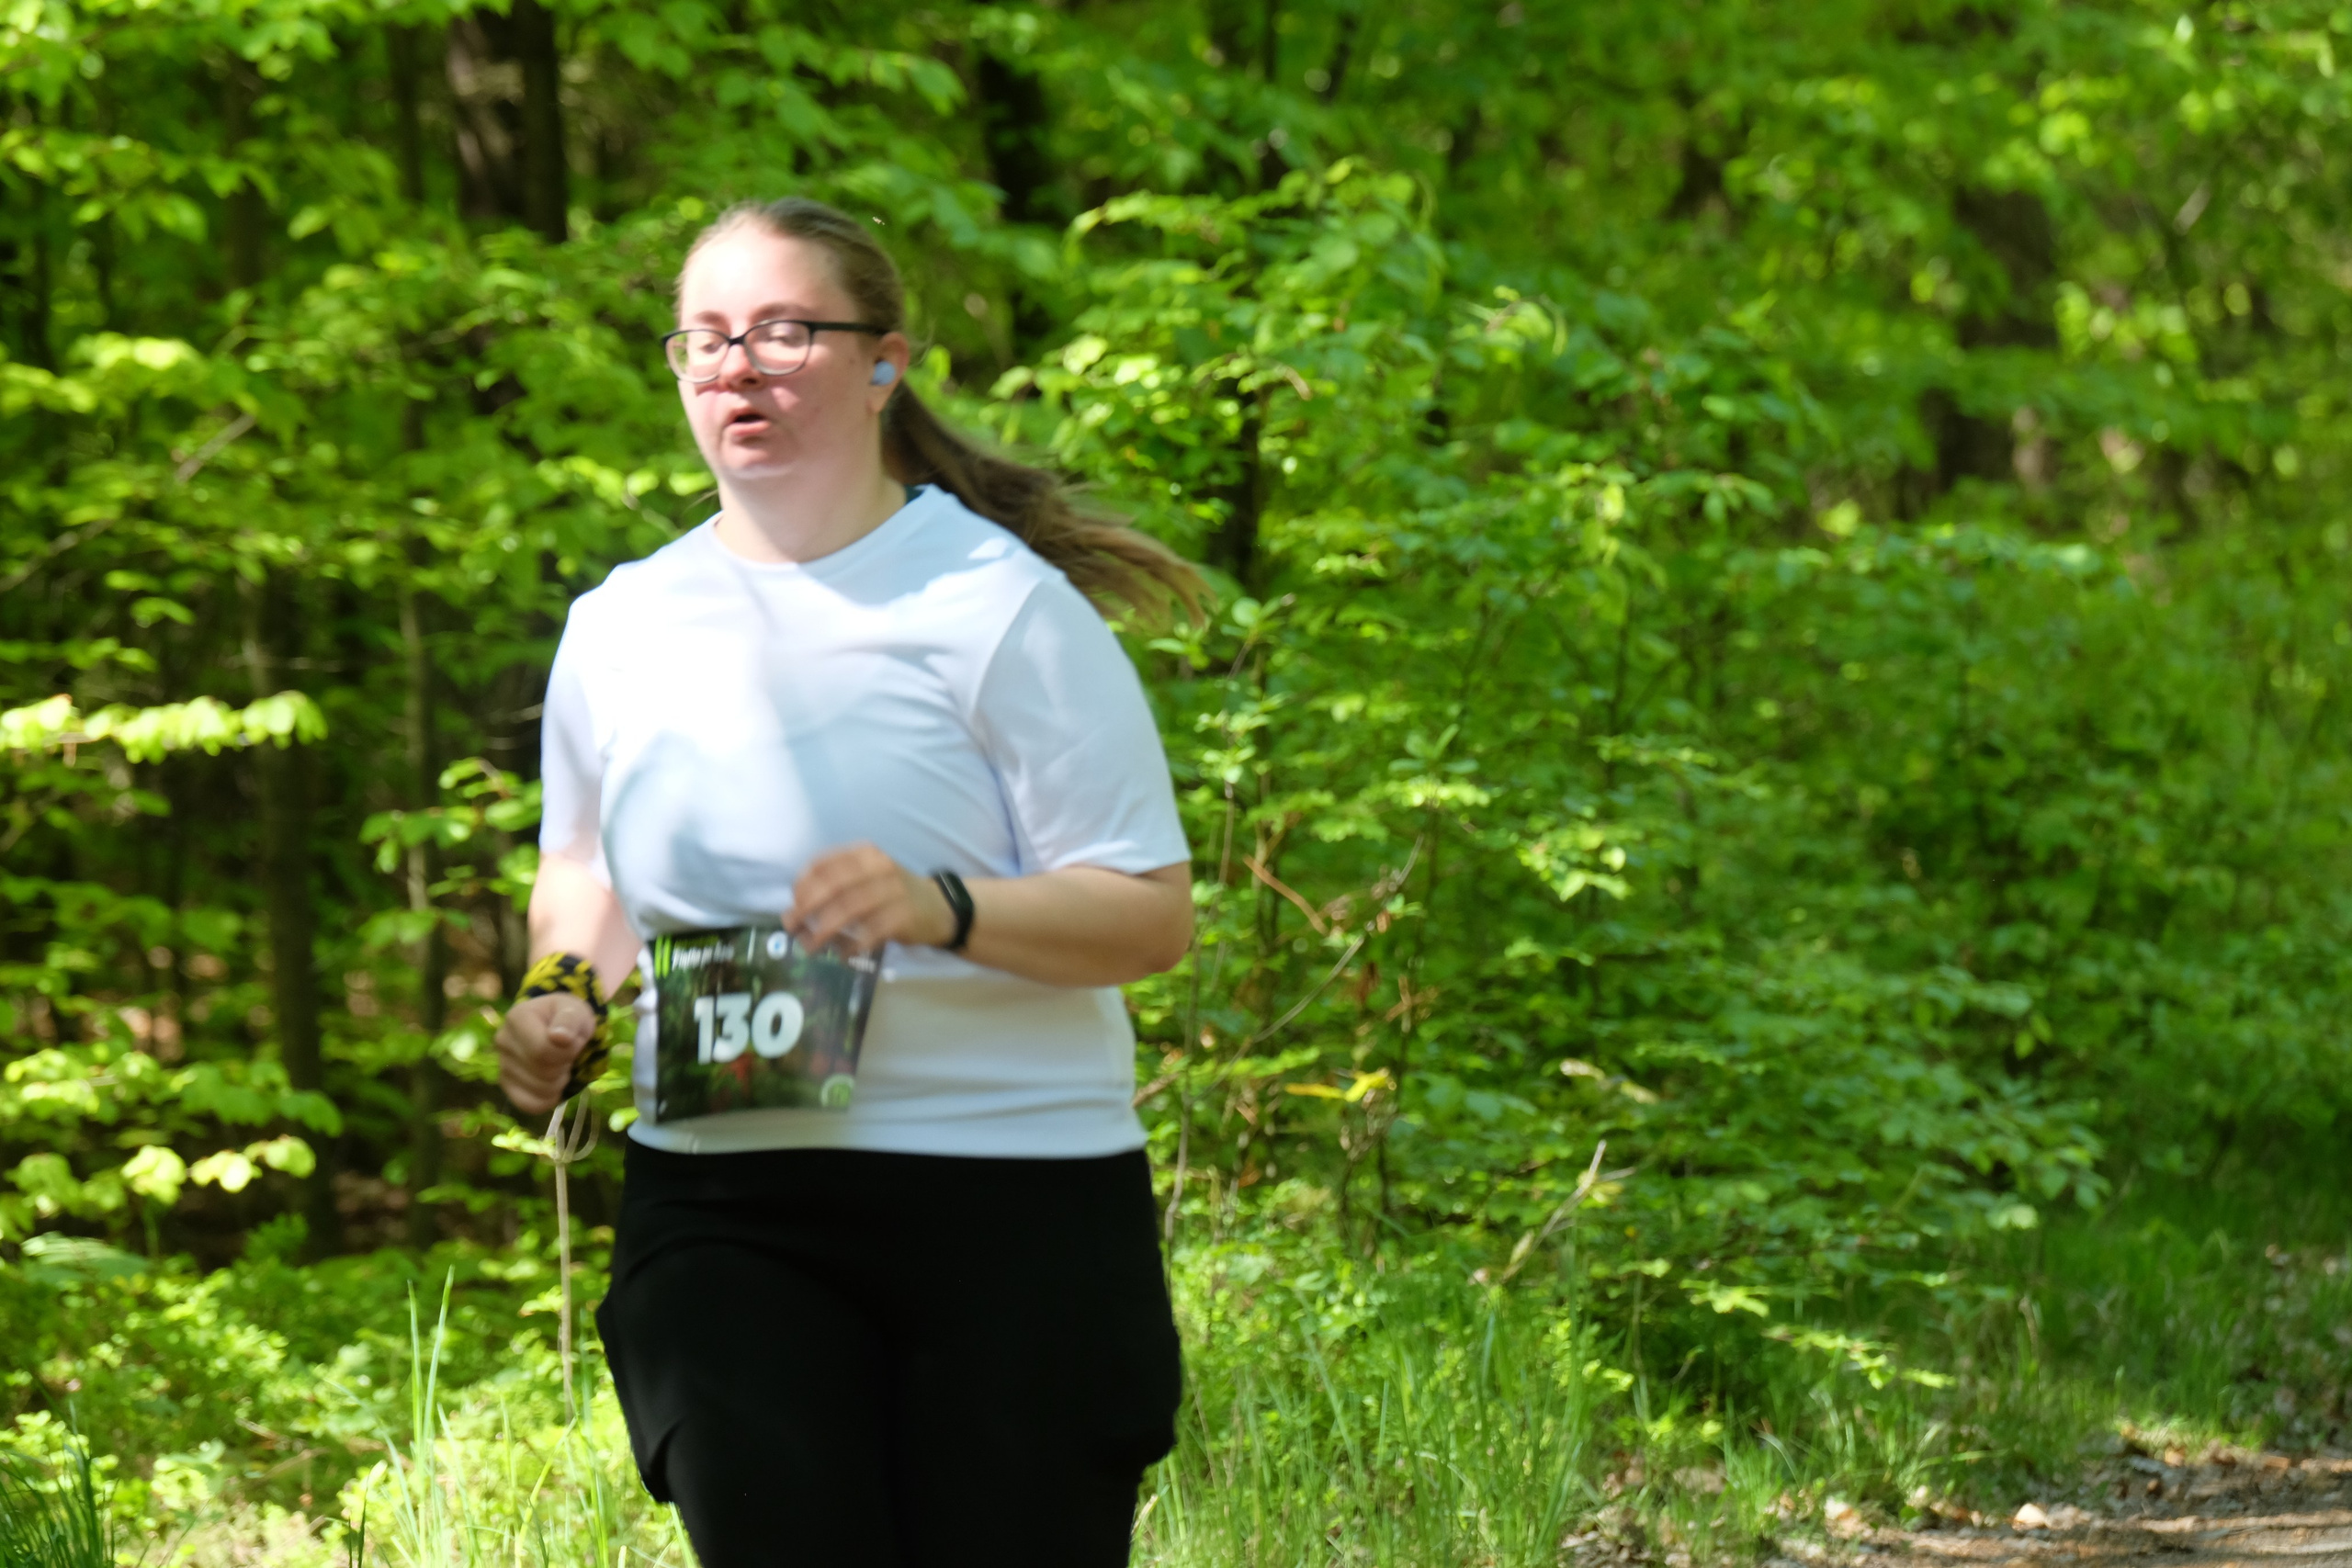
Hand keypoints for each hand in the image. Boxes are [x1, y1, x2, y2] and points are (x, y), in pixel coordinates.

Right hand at [496, 991, 598, 1114]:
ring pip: (540, 1090)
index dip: (567, 1052)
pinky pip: (530, 1105)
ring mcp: (502, 1065)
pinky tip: (554, 1084)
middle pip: (543, 1071)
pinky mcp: (507, 1086)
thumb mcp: (576, 1011)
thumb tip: (559, 1037)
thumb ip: (569, 1020)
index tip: (574, 1041)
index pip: (542, 1050)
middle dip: (565, 1065)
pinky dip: (549, 1099)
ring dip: (561, 1081)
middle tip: (569, 1054)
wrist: (558, 1027)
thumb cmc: (568, 1018)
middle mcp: (503, 1041)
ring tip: (560, 1064)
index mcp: (516, 1018)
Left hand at [786, 842, 957, 956]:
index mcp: (866, 855)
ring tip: (810, 946)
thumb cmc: (894, 893)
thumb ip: (838, 886)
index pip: (824, 864)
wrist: (940, 908)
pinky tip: (841, 954)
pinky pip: (869, 933)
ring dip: (824, 931)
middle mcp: (879, 868)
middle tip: (792, 926)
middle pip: (833, 886)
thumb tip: (796, 909)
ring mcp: (894, 892)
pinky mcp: (904, 917)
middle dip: (807, 908)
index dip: (803, 884)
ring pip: (849, 910)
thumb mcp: (869, 877)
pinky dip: (851, 945)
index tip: (793, 903)